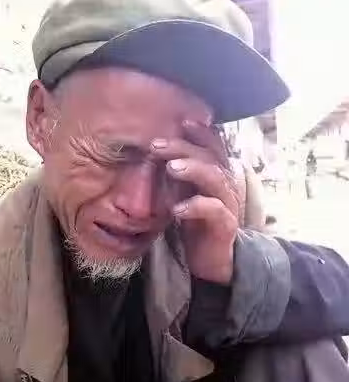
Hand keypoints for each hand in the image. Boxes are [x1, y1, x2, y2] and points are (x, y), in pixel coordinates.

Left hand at [151, 121, 239, 283]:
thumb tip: (154, 150)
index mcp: (216, 173)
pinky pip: (214, 210)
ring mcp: (227, 204)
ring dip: (193, 169)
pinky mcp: (225, 225)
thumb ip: (178, 173)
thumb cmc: (197, 223)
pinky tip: (177, 208)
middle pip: (209, 156)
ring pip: (215, 178)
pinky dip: (196, 206)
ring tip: (171, 167)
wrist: (212, 260)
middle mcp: (225, 184)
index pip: (212, 144)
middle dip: (183, 147)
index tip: (178, 122)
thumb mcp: (185, 192)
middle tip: (157, 145)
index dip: (199, 131)